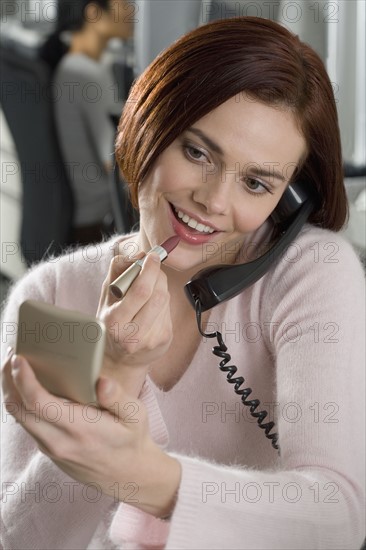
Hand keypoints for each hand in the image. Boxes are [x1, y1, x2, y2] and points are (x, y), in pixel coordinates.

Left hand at [2, 351, 180, 517]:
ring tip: (17, 367)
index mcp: (79, 428)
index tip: (19, 359)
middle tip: (12, 354)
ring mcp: (51, 448)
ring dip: (12, 391)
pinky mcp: (49, 450)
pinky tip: (31, 388)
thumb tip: (101, 381)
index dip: (23, 379)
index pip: (38, 403)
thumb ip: (118, 398)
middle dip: (8, 380)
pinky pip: (28, 424)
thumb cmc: (131, 440)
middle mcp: (58, 441)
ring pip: (19, 417)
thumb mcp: (135, 416)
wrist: (128, 476)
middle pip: (18, 409)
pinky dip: (22, 403)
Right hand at [97, 250, 172, 395]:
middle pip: (158, 295)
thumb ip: (118, 272)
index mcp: (114, 322)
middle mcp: (133, 334)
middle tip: (153, 265)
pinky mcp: (164, 340)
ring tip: (149, 286)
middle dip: (158, 274)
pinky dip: (162, 300)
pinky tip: (152, 304)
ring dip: (160, 286)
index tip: (151, 256)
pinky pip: (168, 310)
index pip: (141, 291)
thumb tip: (139, 255)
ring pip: (165, 300)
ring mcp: (152, 339)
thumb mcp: (105, 297)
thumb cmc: (110, 323)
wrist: (119, 360)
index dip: (150, 269)